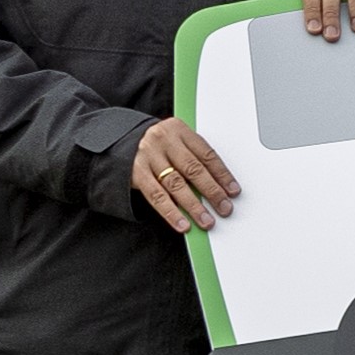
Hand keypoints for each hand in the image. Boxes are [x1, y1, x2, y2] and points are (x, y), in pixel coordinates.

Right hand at [132, 115, 239, 232]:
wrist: (121, 140)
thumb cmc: (158, 144)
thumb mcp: (176, 141)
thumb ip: (194, 157)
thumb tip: (219, 186)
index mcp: (179, 130)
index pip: (206, 154)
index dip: (222, 175)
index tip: (233, 191)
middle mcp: (164, 141)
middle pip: (193, 169)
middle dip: (212, 191)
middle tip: (224, 208)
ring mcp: (149, 157)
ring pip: (176, 185)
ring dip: (194, 206)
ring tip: (206, 220)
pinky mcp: (136, 173)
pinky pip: (156, 196)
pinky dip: (171, 212)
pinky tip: (182, 224)